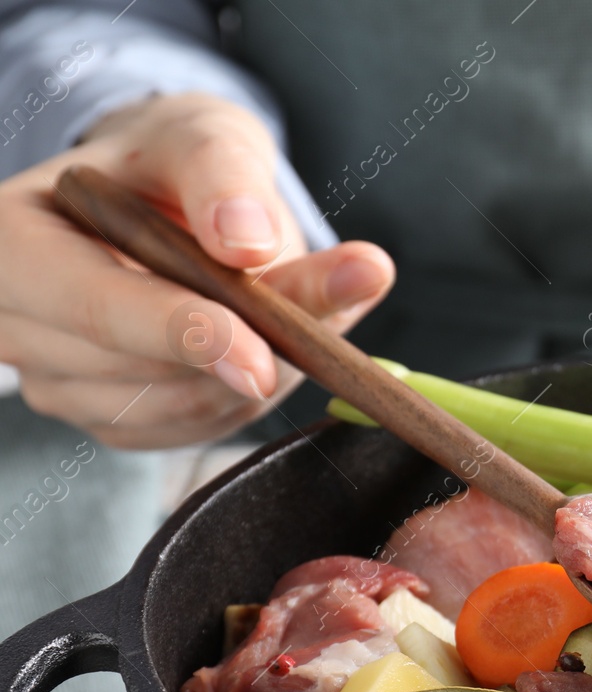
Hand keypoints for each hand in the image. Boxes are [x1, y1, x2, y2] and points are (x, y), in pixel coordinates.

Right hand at [0, 92, 394, 448]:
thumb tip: (249, 241)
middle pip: (140, 371)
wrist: (168, 196)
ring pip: (181, 408)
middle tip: (333, 312)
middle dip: (243, 350)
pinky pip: (197, 429)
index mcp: (9, 242)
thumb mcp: (202, 137)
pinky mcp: (112, 420)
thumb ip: (224, 177)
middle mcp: (15, 323)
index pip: (91, 307)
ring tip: (299, 305)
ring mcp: (58, 383)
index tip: (263, 354)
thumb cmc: (172, 158)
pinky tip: (265, 340)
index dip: (181, 333)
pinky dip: (250, 392)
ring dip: (258, 370)